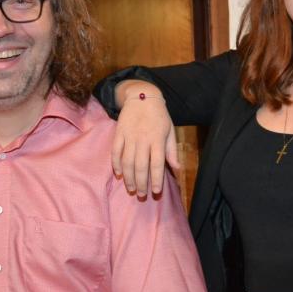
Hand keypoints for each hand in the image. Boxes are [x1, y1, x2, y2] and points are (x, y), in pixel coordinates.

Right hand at [112, 81, 180, 196]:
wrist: (142, 96)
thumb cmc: (159, 116)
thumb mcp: (170, 130)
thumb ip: (172, 150)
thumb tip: (177, 168)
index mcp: (157, 139)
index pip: (157, 164)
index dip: (156, 179)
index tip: (156, 192)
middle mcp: (143, 139)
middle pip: (141, 166)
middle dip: (141, 183)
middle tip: (141, 195)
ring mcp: (129, 136)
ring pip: (127, 161)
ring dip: (128, 178)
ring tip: (131, 189)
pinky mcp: (119, 133)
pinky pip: (115, 151)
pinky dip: (116, 164)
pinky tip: (119, 174)